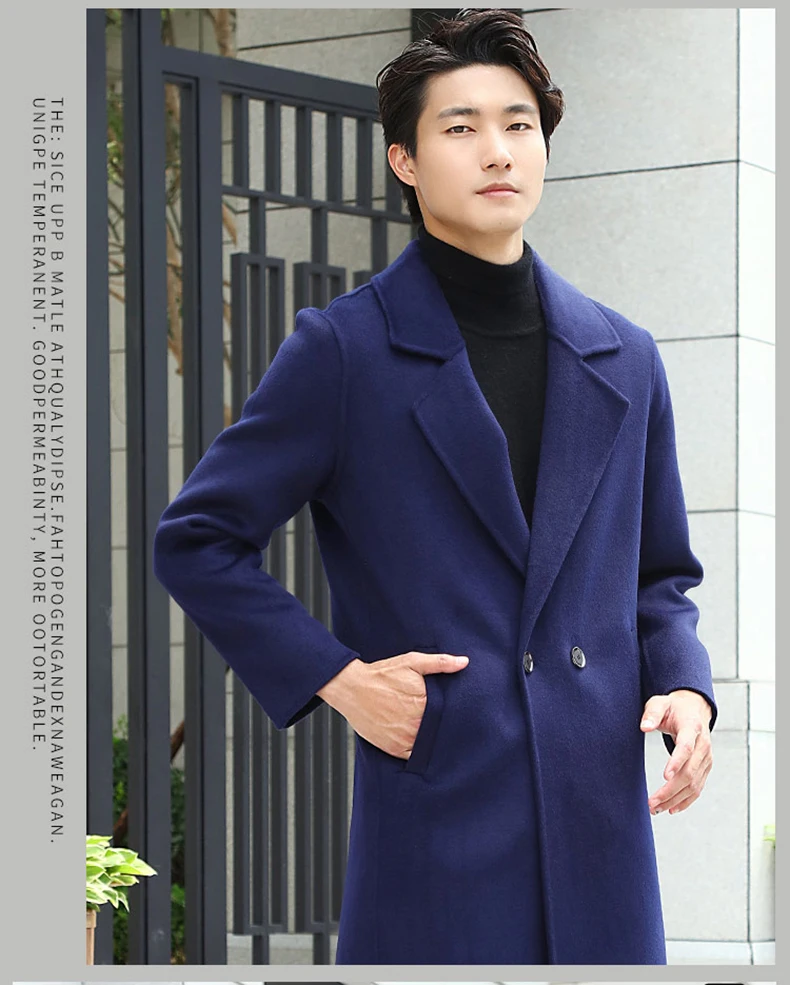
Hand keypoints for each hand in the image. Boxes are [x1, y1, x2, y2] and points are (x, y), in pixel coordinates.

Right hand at [317, 650, 468, 758]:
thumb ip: (440, 663)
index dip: (454, 714)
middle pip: (440, 730)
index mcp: (425, 702)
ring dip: (432, 740)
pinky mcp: (394, 748)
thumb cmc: (381, 675)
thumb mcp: (411, 662)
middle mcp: (416, 723)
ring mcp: (405, 738)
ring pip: (429, 744)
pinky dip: (419, 751)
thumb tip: (463, 662)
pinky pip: (414, 756)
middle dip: (443, 727)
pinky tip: (419, 741)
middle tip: (444, 722)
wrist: (351, 688)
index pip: (450, 714)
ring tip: (430, 730)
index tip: (456, 712)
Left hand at [641, 690, 712, 815]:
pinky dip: (686, 800)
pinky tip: (672, 808)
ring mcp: (706, 758)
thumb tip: (644, 726)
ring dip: (676, 799)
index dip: (676, 762)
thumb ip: (651, 713)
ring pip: (694, 784)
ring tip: (656, 808)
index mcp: (692, 728)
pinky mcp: (705, 767)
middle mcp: (703, 745)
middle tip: (652, 802)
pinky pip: (698, 787)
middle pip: (690, 772)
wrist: (693, 710)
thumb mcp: (660, 703)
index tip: (664, 777)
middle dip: (671, 790)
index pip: (686, 748)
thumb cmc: (674, 707)